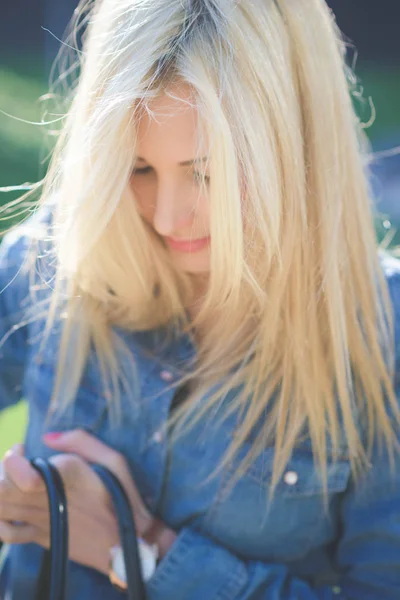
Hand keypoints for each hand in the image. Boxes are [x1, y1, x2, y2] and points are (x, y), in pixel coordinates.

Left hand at [0, 430, 175, 572]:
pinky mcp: (42, 538)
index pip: (18, 473)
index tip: (22, 449)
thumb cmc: (123, 496)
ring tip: (12, 482)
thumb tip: (47, 437)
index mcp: (66, 476)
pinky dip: (1, 520)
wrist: (127, 541)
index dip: (12, 459)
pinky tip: (9, 508)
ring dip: (1, 492)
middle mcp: (49, 499)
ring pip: (1, 508)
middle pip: (3, 488)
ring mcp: (42, 521)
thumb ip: (80, 440)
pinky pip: (7, 533)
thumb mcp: (113, 459)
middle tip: (16, 463)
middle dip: (3, 471)